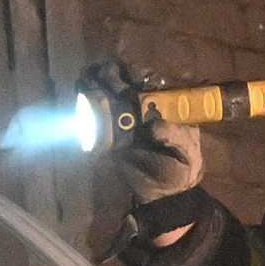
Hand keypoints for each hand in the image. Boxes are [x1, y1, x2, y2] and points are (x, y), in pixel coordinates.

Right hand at [89, 61, 199, 203]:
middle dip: (112, 75)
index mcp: (162, 104)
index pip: (148, 79)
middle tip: (107, 80)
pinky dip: (85, 104)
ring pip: (106, 92)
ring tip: (88, 83)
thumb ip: (174, 136)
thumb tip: (154, 126)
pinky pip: (94, 116)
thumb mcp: (185, 151)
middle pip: (122, 81)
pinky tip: (79, 98)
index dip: (138, 73)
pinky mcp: (108, 135)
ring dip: (95, 83)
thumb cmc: (181, 167)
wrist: (163, 192)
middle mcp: (141, 106)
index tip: (134, 78)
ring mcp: (123, 119)